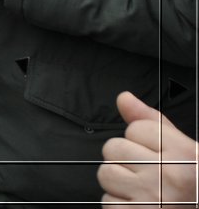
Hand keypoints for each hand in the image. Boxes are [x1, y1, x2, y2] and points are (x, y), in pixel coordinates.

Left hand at [100, 92, 197, 207]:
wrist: (197, 208)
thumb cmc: (190, 186)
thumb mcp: (183, 151)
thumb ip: (152, 122)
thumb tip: (124, 98)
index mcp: (184, 154)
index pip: (135, 128)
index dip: (141, 142)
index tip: (156, 157)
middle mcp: (168, 173)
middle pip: (114, 148)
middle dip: (125, 161)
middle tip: (148, 176)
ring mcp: (151, 196)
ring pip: (106, 173)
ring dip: (119, 183)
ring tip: (142, 192)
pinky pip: (107, 201)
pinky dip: (118, 205)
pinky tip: (138, 206)